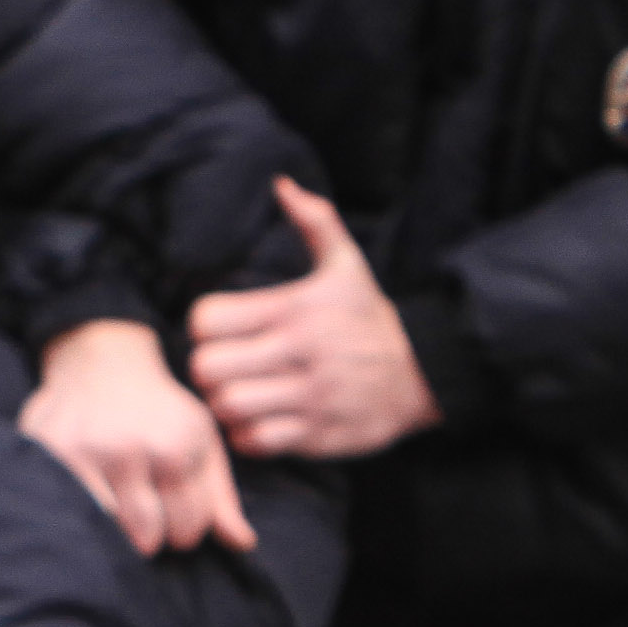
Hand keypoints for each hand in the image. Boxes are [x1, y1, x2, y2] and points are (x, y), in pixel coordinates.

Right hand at [21, 319, 254, 554]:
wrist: (102, 361)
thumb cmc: (160, 410)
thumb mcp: (201, 442)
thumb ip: (221, 499)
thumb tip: (243, 544)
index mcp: (176, 446)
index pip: (188, 529)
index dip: (184, 529)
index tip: (174, 512)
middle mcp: (130, 449)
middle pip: (148, 538)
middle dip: (152, 534)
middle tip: (144, 510)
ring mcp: (85, 452)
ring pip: (108, 531)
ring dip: (115, 529)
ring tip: (118, 502)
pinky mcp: (48, 453)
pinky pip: (69, 512)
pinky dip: (80, 514)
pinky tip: (88, 497)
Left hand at [188, 180, 436, 458]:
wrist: (424, 373)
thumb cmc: (370, 318)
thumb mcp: (348, 264)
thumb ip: (315, 222)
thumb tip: (282, 184)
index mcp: (294, 310)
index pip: (208, 320)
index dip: (203, 327)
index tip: (220, 331)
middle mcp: (299, 354)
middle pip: (209, 368)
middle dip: (207, 368)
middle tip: (222, 367)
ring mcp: (308, 398)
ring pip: (229, 407)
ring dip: (224, 404)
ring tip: (238, 395)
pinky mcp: (317, 435)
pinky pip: (255, 442)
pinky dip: (247, 435)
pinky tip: (258, 420)